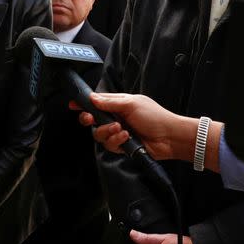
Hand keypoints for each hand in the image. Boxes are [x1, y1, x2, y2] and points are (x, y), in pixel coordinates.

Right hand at [70, 92, 188, 160]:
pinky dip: (116, 140)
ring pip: (98, 134)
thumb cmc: (154, 116)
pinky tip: (126, 137)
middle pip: (92, 119)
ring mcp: (117, 132)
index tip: (73, 104)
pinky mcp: (121, 146)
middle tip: (91, 118)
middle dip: (88, 119)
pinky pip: (109, 145)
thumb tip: (92, 98)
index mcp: (117, 104)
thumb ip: (109, 102)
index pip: (95, 102)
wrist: (170, 137)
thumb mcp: (131, 103)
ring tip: (120, 129)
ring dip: (106, 131)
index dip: (83, 103)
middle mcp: (115, 118)